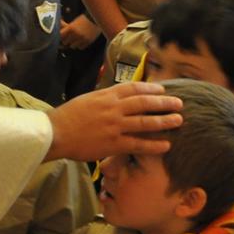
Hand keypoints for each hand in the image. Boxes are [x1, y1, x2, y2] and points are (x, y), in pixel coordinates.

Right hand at [46, 81, 181, 161]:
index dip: (151, 88)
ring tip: (178, 120)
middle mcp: (113, 108)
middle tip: (179, 103)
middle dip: (164, 102)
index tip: (162, 90)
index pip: (134, 88)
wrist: (55, 133)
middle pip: (144, 103)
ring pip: (145, 122)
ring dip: (164, 121)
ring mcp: (114, 126)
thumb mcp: (87, 99)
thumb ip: (104, 98)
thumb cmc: (68, 116)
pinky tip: (166, 145)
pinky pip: (138, 144)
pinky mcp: (113, 144)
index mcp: (106, 96)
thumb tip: (118, 97)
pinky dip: (153, 145)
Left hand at [60, 13, 99, 49]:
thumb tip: (59, 27)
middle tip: (68, 37)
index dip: (60, 36)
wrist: (97, 18)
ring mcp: (82, 39)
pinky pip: (80, 47)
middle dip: (66, 40)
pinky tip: (81, 40)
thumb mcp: (74, 22)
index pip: (60, 35)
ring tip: (75, 39)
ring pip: (72, 46)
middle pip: (65, 42)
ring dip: (73, 43)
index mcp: (71, 27)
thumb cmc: (84, 19)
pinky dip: (80, 45)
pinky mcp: (88, 42)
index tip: (61, 35)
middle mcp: (76, 34)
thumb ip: (67, 27)